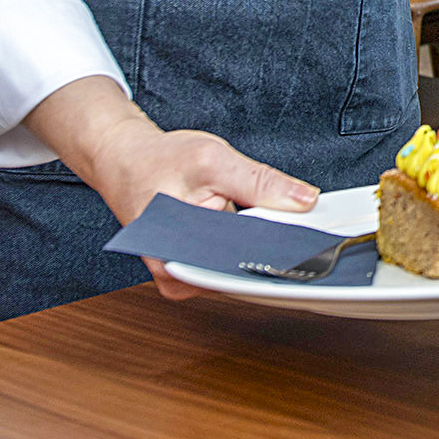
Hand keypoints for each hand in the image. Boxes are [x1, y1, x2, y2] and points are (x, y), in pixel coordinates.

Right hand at [25, 75, 319, 299]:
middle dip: (273, 248)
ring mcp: (184, 278)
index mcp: (181, 253)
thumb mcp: (213, 159)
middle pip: (244, 269)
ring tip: (262, 221)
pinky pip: (228, 267)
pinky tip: (249, 230)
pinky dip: (244, 250)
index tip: (315, 240)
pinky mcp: (189, 274)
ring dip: (258, 249)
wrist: (123, 162)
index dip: (284, 248)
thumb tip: (305, 201)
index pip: (247, 259)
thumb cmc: (158, 160)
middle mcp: (180, 276)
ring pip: (239, 270)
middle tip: (298, 225)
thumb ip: (259, 182)